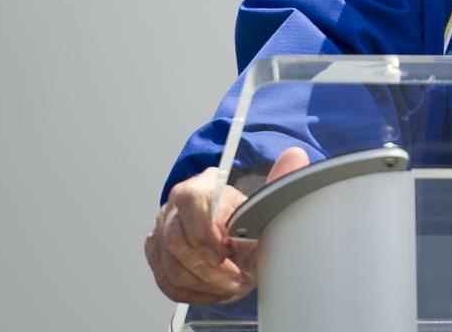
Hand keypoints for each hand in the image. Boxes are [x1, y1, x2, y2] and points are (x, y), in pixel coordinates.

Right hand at [145, 147, 309, 302]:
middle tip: (238, 280)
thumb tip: (295, 156)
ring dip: (205, 285)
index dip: (205, 232)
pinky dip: (194, 294)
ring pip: (172, 268)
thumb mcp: (260, 200)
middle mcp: (172, 209)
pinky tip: (216, 293)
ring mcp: (159, 234)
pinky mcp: (156, 256)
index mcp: (197, 188)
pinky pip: (168, 283)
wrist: (226, 226)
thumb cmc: (242, 214)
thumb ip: (277, 183)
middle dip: (209, 269)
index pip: (191, 203)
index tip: (225, 253)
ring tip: (233, 288)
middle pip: (177, 242)